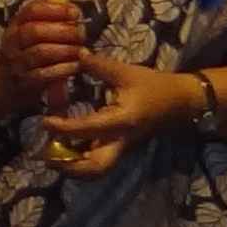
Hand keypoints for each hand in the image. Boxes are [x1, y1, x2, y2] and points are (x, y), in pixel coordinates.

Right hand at [1, 0, 90, 113]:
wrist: (6, 80)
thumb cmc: (28, 49)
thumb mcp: (32, 30)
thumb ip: (50, 19)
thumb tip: (74, 11)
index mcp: (16, 23)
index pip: (33, 10)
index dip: (56, 9)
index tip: (76, 13)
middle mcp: (13, 41)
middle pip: (35, 31)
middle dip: (63, 31)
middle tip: (81, 34)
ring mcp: (16, 62)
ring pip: (40, 52)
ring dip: (65, 50)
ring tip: (80, 50)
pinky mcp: (24, 81)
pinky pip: (44, 74)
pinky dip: (63, 69)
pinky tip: (76, 66)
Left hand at [41, 63, 202, 169]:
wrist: (181, 101)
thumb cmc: (154, 85)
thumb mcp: (126, 72)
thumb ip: (98, 65)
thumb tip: (75, 55)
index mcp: (121, 120)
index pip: (87, 129)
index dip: (63, 128)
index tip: (45, 122)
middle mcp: (121, 140)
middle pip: (95, 168)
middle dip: (69, 166)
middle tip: (47, 155)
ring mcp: (122, 148)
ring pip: (97, 171)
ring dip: (74, 169)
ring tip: (54, 156)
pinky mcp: (122, 149)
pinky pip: (100, 163)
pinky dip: (81, 163)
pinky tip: (67, 150)